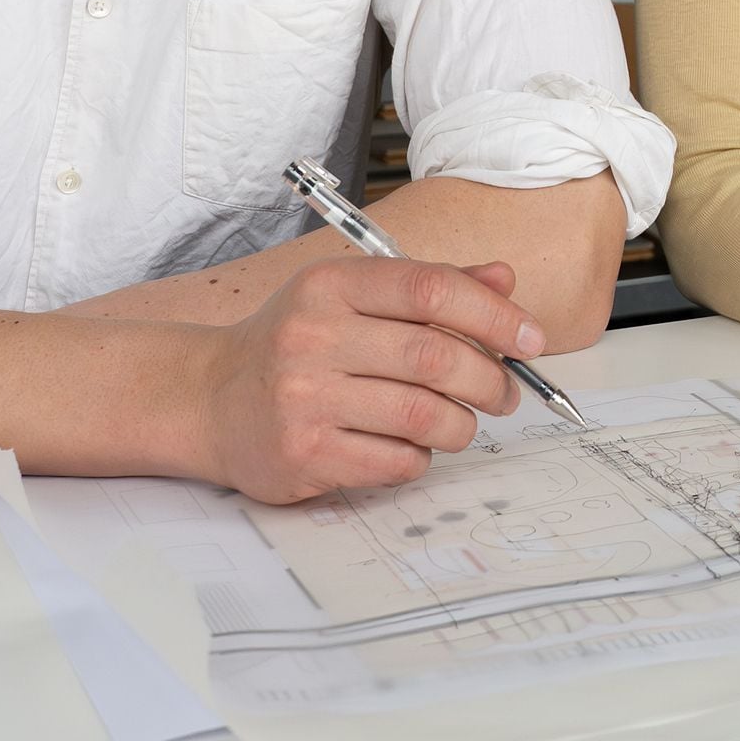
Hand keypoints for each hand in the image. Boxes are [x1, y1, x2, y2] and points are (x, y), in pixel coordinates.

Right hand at [189, 255, 544, 504]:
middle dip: (490, 379)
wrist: (209, 398)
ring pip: (424, 415)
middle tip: (505, 393)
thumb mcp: (351, 297)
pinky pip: (395, 461)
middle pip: (436, 356)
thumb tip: (504, 279)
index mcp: (332, 284)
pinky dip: (421, 457)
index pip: (431, 288)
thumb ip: (429, 287)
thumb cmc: (293, 344)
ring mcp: (304, 397)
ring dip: (461, 425)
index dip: (494, 315)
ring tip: (460, 423)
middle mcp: (314, 335)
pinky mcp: (303, 453)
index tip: (530, 339)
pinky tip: (412, 446)